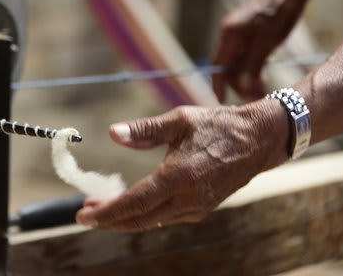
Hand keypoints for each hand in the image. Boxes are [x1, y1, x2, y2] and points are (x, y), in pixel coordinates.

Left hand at [76, 101, 288, 231]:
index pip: (135, 203)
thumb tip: (113, 133)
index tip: (84, 215)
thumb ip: (144, 130)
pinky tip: (131, 205)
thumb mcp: (179, 120)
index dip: (107, 212)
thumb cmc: (218, 125)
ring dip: (124, 218)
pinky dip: (143, 215)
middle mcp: (188, 198)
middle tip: (84, 215)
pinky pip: (165, 217)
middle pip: (139, 219)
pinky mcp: (202, 208)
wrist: (259, 140)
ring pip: (151, 221)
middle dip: (109, 220)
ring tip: (100, 208)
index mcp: (179, 176)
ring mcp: (196, 207)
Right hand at [212, 0, 321, 102]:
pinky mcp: (247, 36)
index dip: (219, 85)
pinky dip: (252, 69)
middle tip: (257, 96)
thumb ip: (252, 65)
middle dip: (239, 84)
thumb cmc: (278, 13)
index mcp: (228, 35)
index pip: (218, 66)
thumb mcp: (266, 43)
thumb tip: (242, 87)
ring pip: (237, 64)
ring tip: (262, 89)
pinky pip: (245, 57)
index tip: (221, 101)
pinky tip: (261, 77)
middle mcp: (228, 35)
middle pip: (228, 67)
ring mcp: (237, 35)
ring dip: (247, 79)